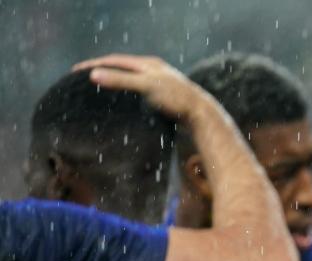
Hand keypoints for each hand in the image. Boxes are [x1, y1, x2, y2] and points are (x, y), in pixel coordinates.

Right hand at [73, 54, 208, 119]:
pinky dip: (125, 94)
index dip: (94, 64)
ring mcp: (159, 83)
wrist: (201, 114)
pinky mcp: (163, 97)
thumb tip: (93, 74)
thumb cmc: (175, 98)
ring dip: (113, 82)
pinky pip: (138, 92)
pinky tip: (120, 104)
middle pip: (122, 68)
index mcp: (148, 64)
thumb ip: (121, 80)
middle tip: (81, 79)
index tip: (75, 71)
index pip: (114, 60)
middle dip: (102, 71)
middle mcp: (153, 70)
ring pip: (130, 80)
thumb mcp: (146, 86)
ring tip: (97, 90)